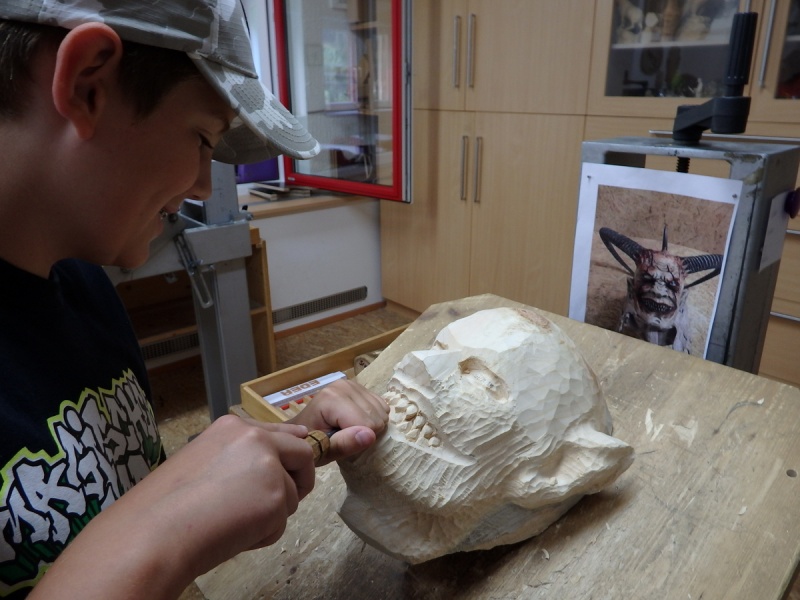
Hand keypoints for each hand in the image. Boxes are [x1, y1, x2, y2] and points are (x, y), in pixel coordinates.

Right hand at [30, 415, 316, 598]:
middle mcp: (255, 437)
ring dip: (269, 516)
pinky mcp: (277, 496)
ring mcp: (269, 464)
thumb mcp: (203, 463)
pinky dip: (262, 536)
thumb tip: (275, 459)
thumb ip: (240, 457)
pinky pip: (281, 523)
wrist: (155, 532)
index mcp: (232, 427)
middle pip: (302, 454)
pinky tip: (232, 534)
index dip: (292, 446)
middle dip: (298, 481)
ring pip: (291, 495)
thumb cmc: (166, 506)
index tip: (299, 450)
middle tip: (274, 506)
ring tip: (230, 523)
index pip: (279, 431)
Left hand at [288, 378, 388, 464]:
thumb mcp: (322, 451)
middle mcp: (344, 385)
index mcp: (332, 398)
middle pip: (377, 417)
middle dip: (365, 432)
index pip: (368, 424)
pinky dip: (374, 417)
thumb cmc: (310, 443)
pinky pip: (382, 406)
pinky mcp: (360, 387)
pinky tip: (357, 421)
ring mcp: (353, 384)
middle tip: (344, 436)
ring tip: (349, 429)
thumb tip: (370, 435)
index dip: (358, 440)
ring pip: (382, 412)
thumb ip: (344, 444)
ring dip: (370, 426)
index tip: (340, 442)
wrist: (302, 430)